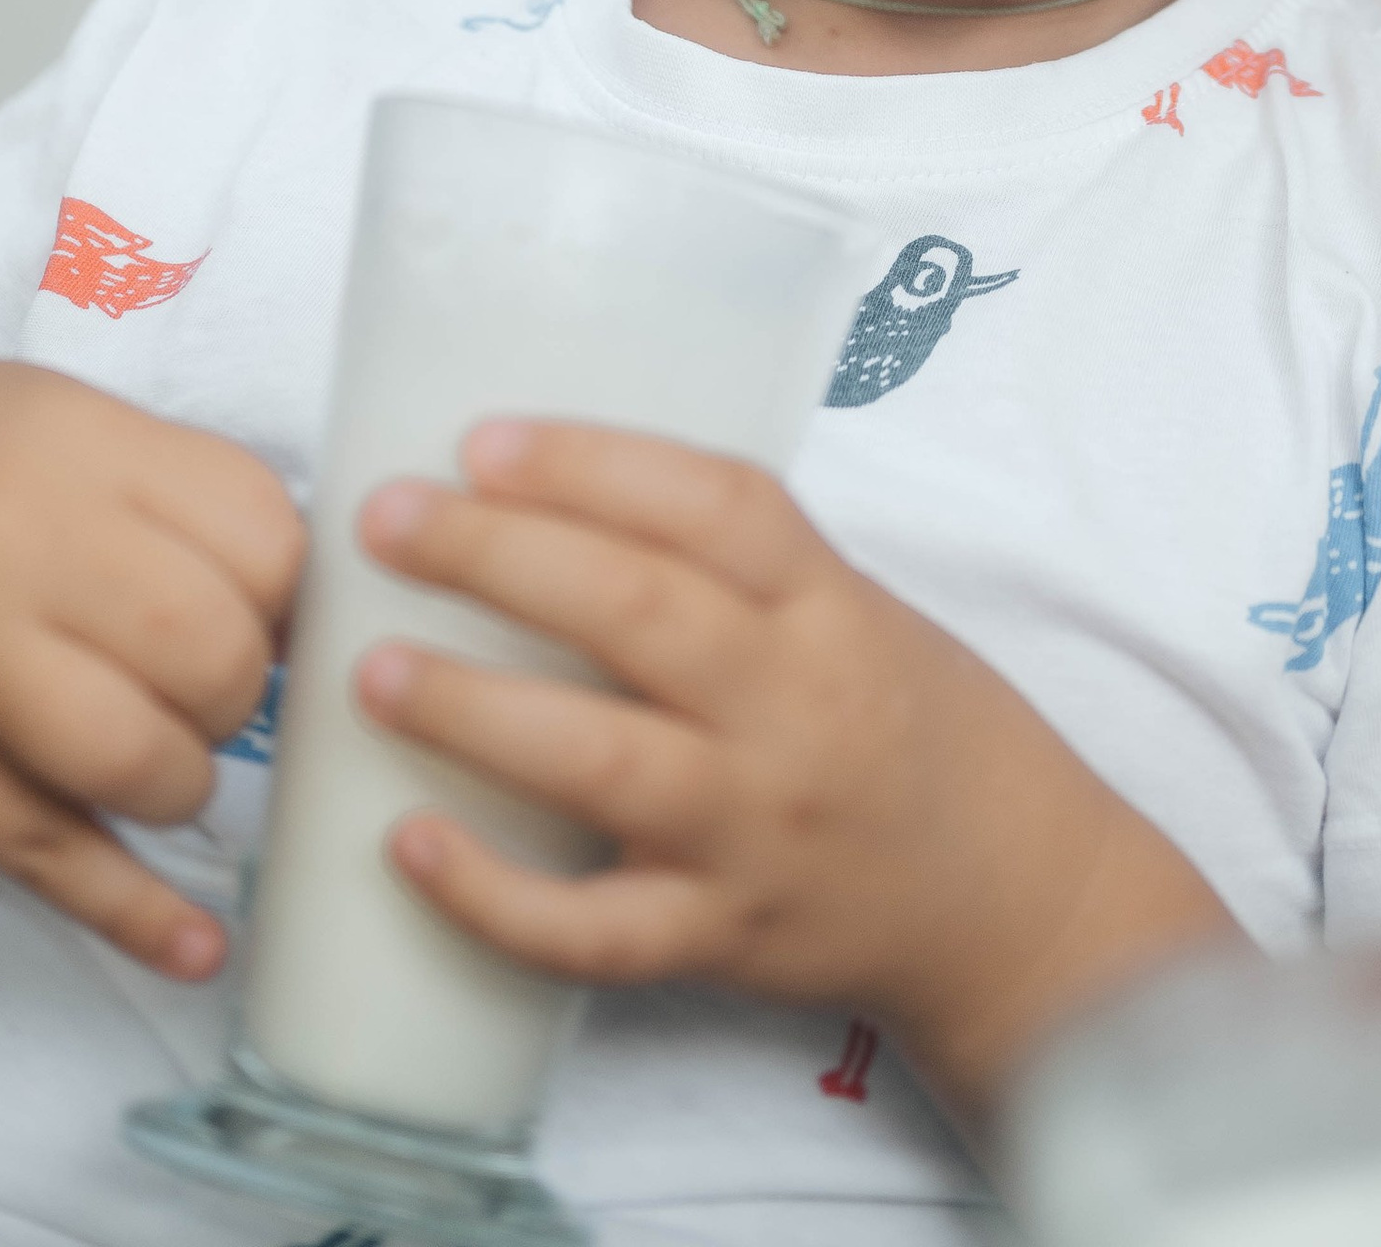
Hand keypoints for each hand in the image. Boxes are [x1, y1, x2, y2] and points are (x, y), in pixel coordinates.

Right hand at [0, 340, 302, 980]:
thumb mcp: (74, 423)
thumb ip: (180, 496)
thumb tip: (295, 615)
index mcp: (84, 450)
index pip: (262, 537)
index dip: (290, 591)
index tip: (271, 608)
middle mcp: (23, 552)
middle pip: (208, 652)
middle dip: (239, 689)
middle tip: (208, 680)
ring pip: (132, 762)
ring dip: (185, 780)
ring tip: (162, 750)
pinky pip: (37, 851)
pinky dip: (129, 912)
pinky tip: (197, 949)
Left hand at [356, 420, 1232, 1117]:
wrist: (1011, 900)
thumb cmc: (917, 728)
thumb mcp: (855, 612)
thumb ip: (738, 569)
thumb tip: (554, 498)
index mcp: (830, 607)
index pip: (715, 505)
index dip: (594, 463)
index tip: (483, 439)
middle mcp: (794, 710)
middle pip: (636, 613)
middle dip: (497, 557)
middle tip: (386, 520)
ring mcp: (754, 832)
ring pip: (601, 763)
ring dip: (474, 710)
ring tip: (370, 669)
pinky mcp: (721, 940)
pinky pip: (593, 931)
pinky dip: (494, 896)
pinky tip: (410, 846)